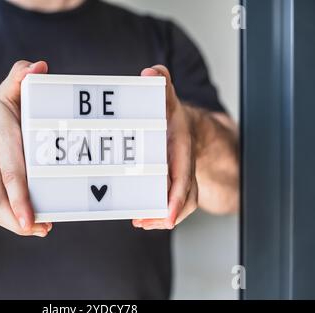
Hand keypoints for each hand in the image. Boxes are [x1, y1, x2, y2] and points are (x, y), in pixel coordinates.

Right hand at [0, 60, 51, 236]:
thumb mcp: (5, 94)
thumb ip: (19, 79)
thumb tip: (39, 67)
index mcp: (1, 140)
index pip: (11, 171)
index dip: (20, 195)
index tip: (31, 217)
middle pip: (0, 197)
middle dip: (18, 217)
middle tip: (38, 228)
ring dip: (17, 224)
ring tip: (40, 229)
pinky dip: (12, 222)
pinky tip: (33, 226)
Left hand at [132, 65, 198, 229]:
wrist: (187, 127)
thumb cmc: (172, 115)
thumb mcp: (166, 97)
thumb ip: (161, 82)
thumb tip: (152, 73)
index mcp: (182, 148)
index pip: (183, 176)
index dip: (175, 197)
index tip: (167, 215)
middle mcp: (184, 166)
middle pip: (184, 197)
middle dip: (166, 214)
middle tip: (144, 222)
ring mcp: (179, 177)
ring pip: (179, 204)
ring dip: (160, 217)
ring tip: (141, 222)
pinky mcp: (170, 184)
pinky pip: (170, 202)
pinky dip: (157, 213)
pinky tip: (142, 217)